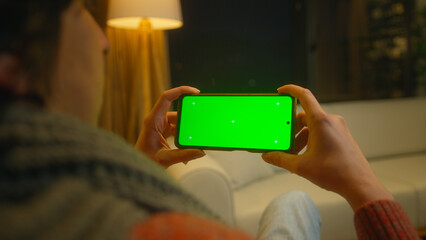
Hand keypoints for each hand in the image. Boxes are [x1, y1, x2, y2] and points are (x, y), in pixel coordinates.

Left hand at [136, 86, 204, 167]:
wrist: (136, 167)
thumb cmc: (145, 161)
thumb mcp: (165, 159)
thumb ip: (183, 155)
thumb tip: (200, 151)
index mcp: (153, 120)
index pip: (166, 98)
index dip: (180, 90)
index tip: (195, 92)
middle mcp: (155, 120)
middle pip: (175, 111)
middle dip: (188, 118)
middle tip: (199, 122)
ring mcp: (158, 125)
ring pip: (177, 121)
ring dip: (185, 130)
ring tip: (191, 141)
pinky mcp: (162, 131)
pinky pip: (175, 128)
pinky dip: (182, 136)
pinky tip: (186, 147)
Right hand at [262, 85, 392, 210]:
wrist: (359, 184)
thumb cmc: (334, 173)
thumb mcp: (301, 166)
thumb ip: (281, 159)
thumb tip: (267, 156)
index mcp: (320, 121)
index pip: (304, 96)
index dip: (291, 90)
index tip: (280, 91)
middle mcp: (331, 120)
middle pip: (305, 116)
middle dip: (291, 128)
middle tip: (282, 141)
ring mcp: (338, 128)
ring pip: (313, 126)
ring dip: (301, 137)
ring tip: (294, 154)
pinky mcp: (342, 136)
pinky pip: (322, 131)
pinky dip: (311, 139)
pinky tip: (306, 156)